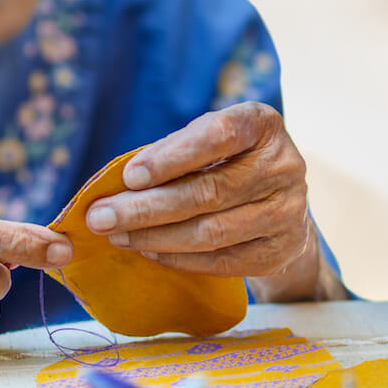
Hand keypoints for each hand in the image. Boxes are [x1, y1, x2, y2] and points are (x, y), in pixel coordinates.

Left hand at [84, 102, 339, 301]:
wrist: (280, 208)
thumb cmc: (228, 165)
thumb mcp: (208, 144)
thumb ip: (172, 154)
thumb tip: (116, 186)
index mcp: (262, 125)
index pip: (219, 135)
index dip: (172, 156)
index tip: (129, 176)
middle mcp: (283, 166)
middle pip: (207, 192)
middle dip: (145, 207)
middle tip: (100, 217)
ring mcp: (286, 211)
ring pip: (210, 232)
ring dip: (154, 236)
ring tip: (116, 235)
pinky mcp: (278, 251)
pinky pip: (219, 262)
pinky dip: (177, 258)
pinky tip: (148, 251)